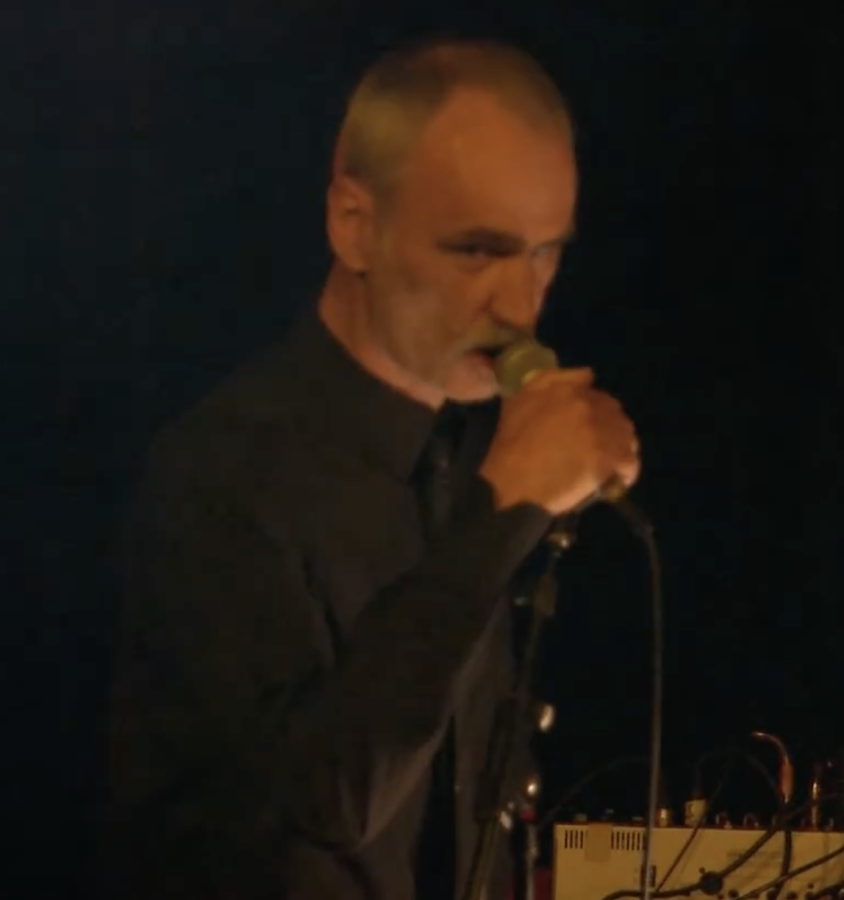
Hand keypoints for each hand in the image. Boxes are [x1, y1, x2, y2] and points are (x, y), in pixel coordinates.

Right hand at [478, 368, 640, 515]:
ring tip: (603, 464)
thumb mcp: (517, 403)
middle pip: (613, 411)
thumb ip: (548, 381)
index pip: (592, 390)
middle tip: (594, 447)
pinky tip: (610, 480)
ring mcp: (601, 431)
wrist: (514, 488)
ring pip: (625, 435)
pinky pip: (630, 463)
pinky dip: (623, 472)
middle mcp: (587, 404)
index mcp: (564, 388)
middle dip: (607, 427)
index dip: (590, 409)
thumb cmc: (510, 449)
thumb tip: (585, 374)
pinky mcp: (611, 459)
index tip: (582, 426)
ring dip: (617, 448)